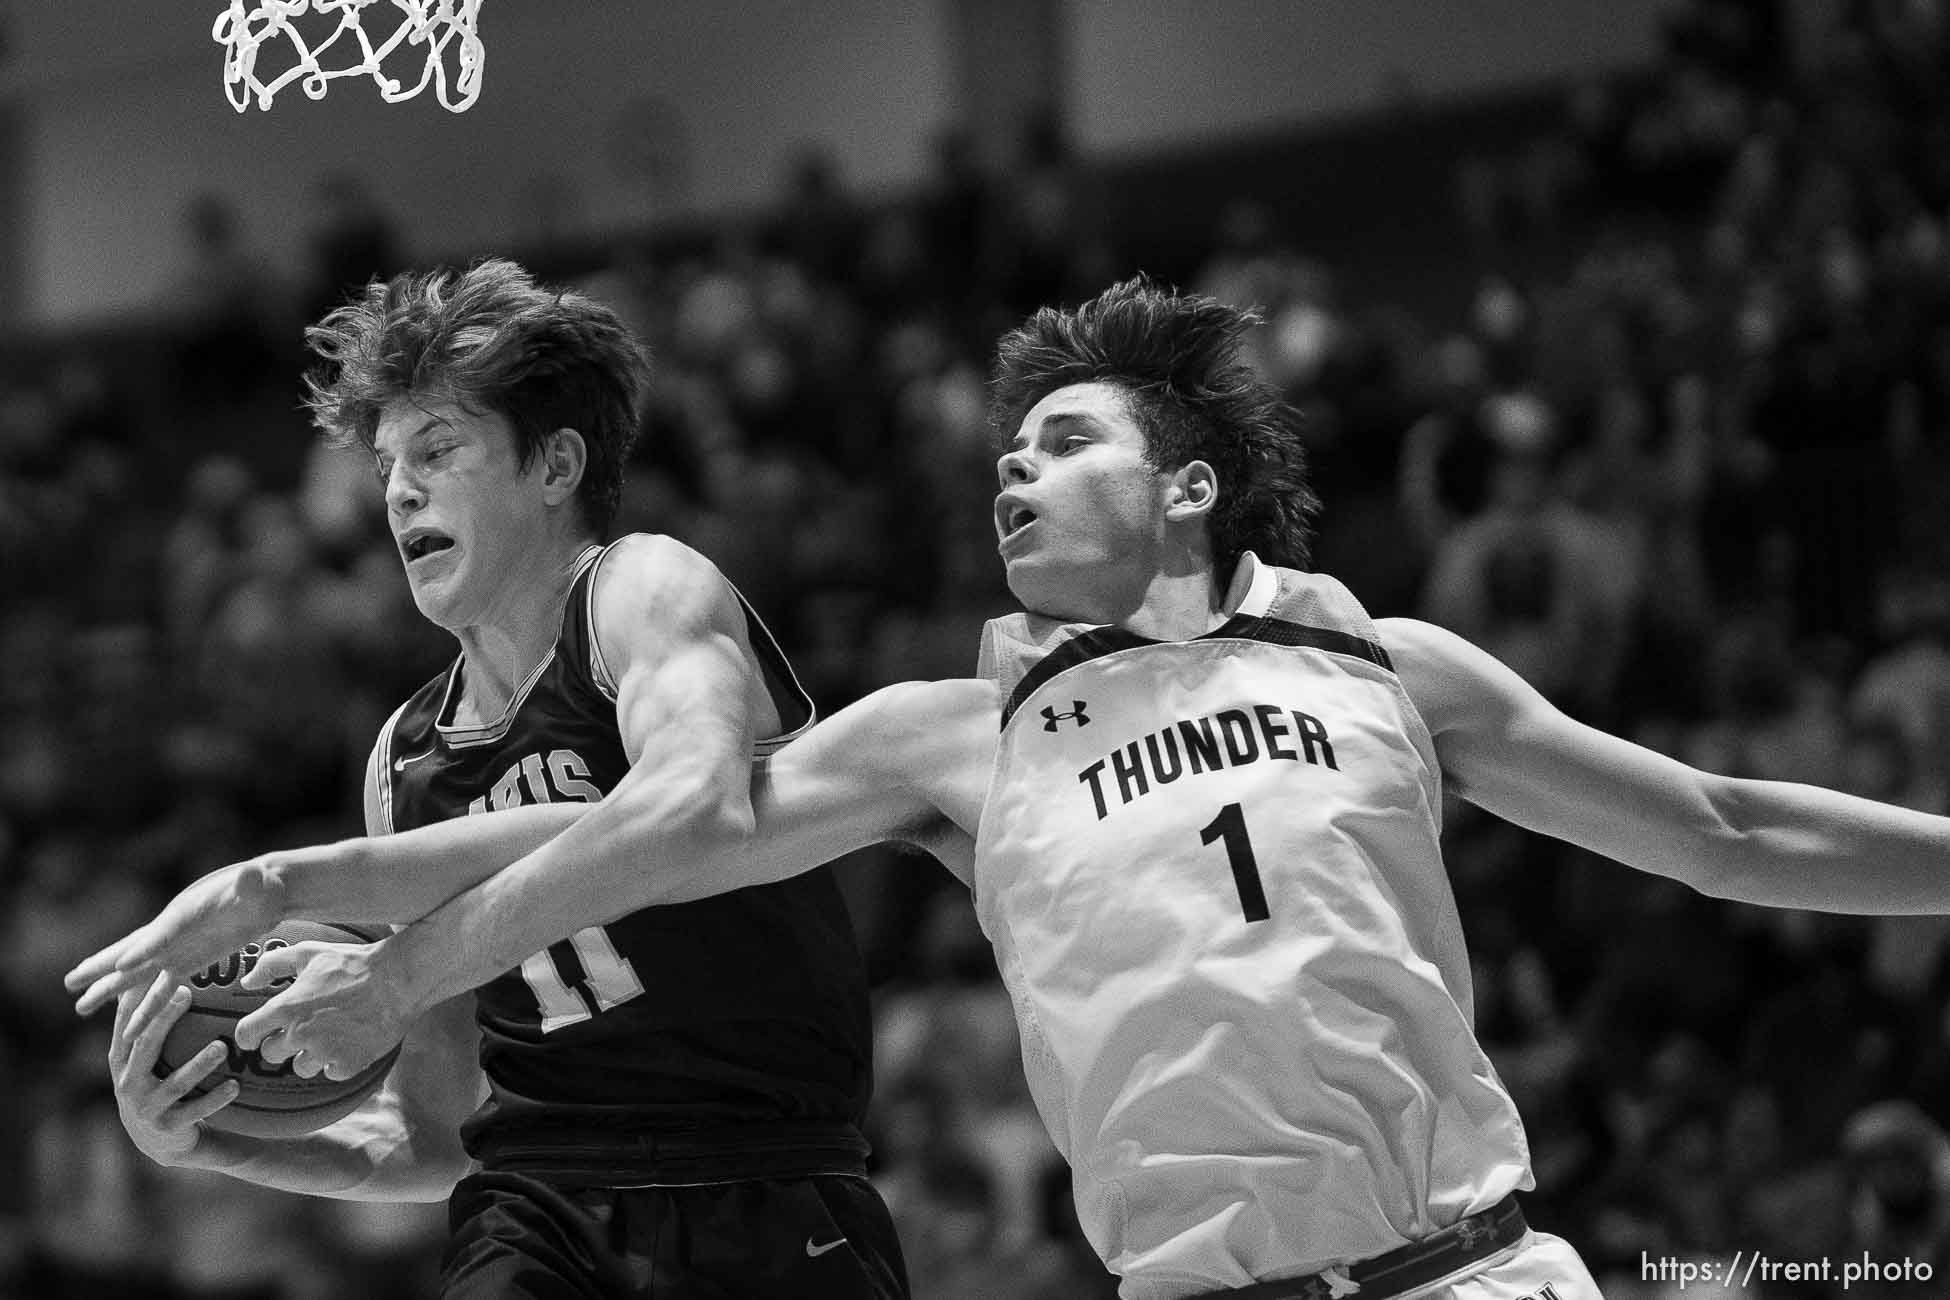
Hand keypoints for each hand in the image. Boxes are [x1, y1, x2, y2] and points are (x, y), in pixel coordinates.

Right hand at [67, 860, 285, 1016]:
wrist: (265, 894)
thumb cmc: (262, 885)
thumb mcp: (260, 882)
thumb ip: (252, 881)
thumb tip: (253, 873)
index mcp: (185, 911)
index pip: (162, 933)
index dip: (145, 949)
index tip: (123, 966)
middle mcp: (172, 932)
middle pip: (132, 951)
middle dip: (102, 968)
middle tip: (69, 983)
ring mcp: (177, 949)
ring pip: (137, 974)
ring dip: (111, 991)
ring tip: (80, 1007)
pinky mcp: (189, 964)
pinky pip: (162, 990)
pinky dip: (146, 1009)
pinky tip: (130, 1028)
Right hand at [111, 972, 239, 1166]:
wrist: (159, 1141)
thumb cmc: (153, 1083)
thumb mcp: (139, 1054)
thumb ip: (143, 1019)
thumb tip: (151, 967)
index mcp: (121, 1059)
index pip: (129, 1023)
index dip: (141, 998)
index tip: (161, 970)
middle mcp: (127, 1082)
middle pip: (145, 1045)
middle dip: (163, 1019)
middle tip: (186, 992)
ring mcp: (146, 1107)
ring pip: (175, 1083)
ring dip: (199, 1064)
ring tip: (222, 1046)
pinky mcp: (167, 1128)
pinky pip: (195, 1112)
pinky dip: (215, 1099)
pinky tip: (236, 1086)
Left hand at [235, 939, 410, 1080]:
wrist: (399, 978)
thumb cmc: (354, 963)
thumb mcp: (310, 953)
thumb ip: (272, 965)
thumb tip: (247, 983)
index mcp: (286, 1007)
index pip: (246, 1034)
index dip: (251, 1034)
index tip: (259, 1033)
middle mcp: (300, 1033)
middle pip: (270, 1055)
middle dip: (282, 1043)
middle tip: (302, 1028)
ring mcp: (325, 1051)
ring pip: (301, 1067)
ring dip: (311, 1055)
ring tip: (330, 1034)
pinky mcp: (349, 1064)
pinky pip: (331, 1073)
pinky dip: (338, 1061)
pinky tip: (349, 1042)